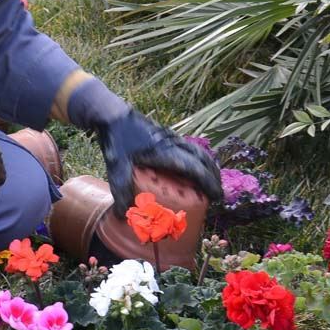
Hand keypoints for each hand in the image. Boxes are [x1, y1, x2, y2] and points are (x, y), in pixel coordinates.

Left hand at [95, 109, 221, 216]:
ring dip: (208, 166)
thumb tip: (123, 216)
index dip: (209, 184)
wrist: (112, 113)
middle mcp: (175, 144)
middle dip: (213, 177)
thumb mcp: (117, 166)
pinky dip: (198, 158)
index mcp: (168, 153)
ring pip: (198, 151)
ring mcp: (171, 137)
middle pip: (203, 159)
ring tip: (210, 180)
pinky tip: (191, 166)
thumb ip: (121, 190)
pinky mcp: (166, 134)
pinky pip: (190, 147)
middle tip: (217, 193)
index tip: (217, 197)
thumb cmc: (117, 139)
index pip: (196, 169)